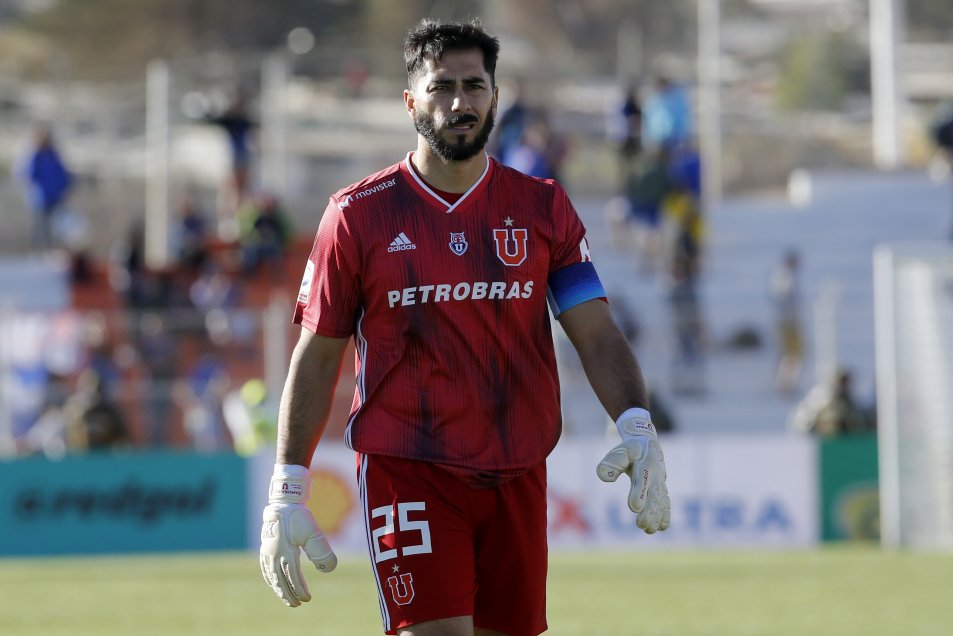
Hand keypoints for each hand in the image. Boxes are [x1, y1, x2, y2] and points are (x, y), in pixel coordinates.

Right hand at [260, 465, 337, 606]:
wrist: (283, 502)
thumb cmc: (299, 517)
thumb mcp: (314, 532)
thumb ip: (321, 551)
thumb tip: (329, 569)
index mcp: (286, 552)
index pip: (293, 577)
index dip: (300, 590)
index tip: (307, 599)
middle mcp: (274, 554)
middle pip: (280, 581)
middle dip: (288, 595)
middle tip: (297, 605)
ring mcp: (268, 551)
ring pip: (271, 576)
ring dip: (278, 589)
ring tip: (286, 598)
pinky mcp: (265, 547)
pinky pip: (265, 568)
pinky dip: (269, 579)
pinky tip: (273, 583)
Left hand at [597, 408, 670, 533]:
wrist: (649, 445)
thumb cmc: (631, 449)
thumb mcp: (621, 450)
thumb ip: (612, 461)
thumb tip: (603, 476)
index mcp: (645, 464)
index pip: (642, 480)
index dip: (639, 493)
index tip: (634, 507)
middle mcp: (655, 475)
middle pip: (653, 495)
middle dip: (649, 511)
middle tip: (641, 524)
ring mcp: (660, 483)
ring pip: (660, 501)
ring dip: (656, 516)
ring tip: (649, 530)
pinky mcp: (662, 489)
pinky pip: (665, 502)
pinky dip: (665, 514)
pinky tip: (662, 527)